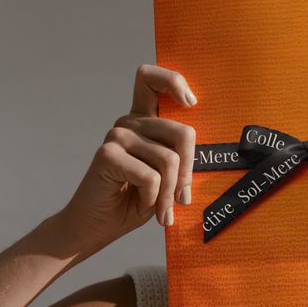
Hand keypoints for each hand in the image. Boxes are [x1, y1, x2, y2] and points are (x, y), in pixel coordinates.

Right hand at [60, 65, 196, 251]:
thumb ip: (181, 158)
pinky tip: (141, 205)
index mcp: (144, 120)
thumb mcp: (167, 177)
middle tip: (182, 199)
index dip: (174, 81)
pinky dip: (153, 199)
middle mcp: (130, 122)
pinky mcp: (108, 154)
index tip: (190, 103)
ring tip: (162, 210)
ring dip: (170, 194)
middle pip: (182, 133)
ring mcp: (117, 135)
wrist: (97, 227)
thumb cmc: (135, 201)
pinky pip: (151, 177)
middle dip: (188, 173)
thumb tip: (210, 154)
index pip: (151, 79)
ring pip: (169, 161)